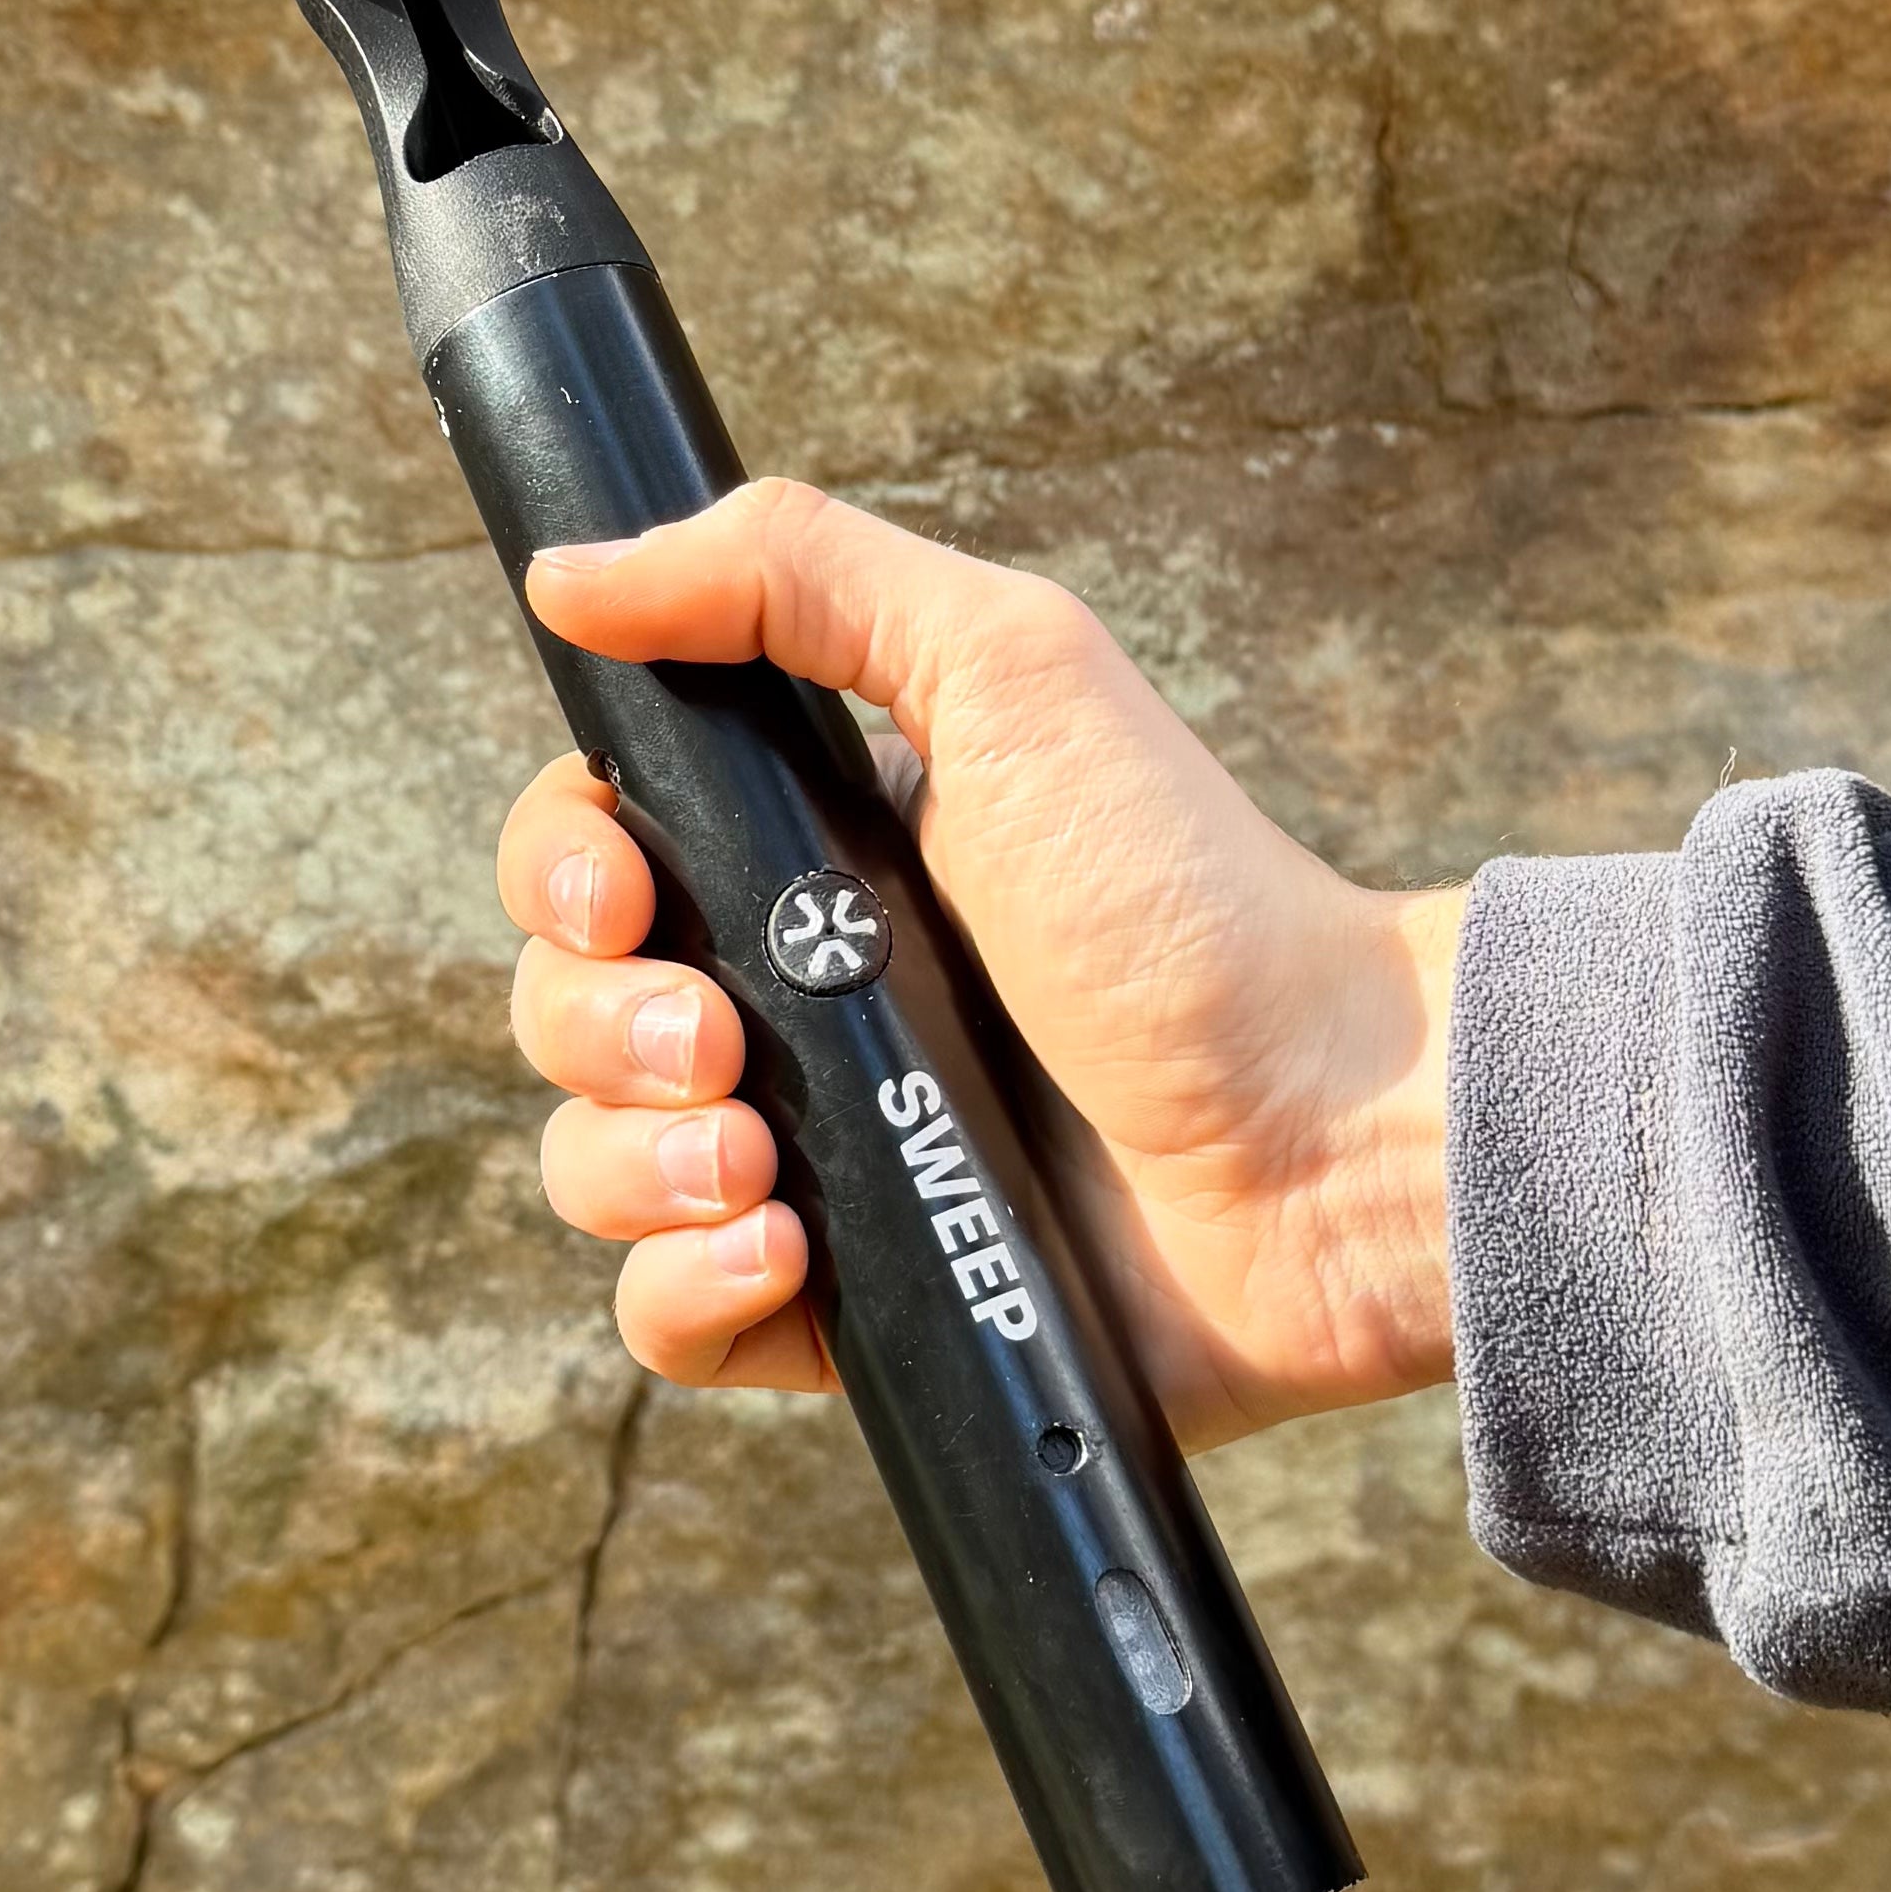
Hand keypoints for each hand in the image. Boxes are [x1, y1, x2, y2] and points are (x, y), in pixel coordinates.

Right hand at [494, 478, 1458, 1434]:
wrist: (1331, 1139)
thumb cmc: (1193, 902)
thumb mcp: (1009, 669)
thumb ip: (796, 576)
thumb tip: (574, 569)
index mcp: (814, 855)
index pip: (592, 854)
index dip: (560, 874)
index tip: (621, 891)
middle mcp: (800, 1003)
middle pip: (567, 1013)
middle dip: (597, 1024)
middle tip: (721, 1041)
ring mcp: (825, 1157)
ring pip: (597, 1169)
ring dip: (635, 1164)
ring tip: (760, 1156)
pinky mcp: (860, 1304)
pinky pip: (674, 1322)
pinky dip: (687, 1292)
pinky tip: (788, 1255)